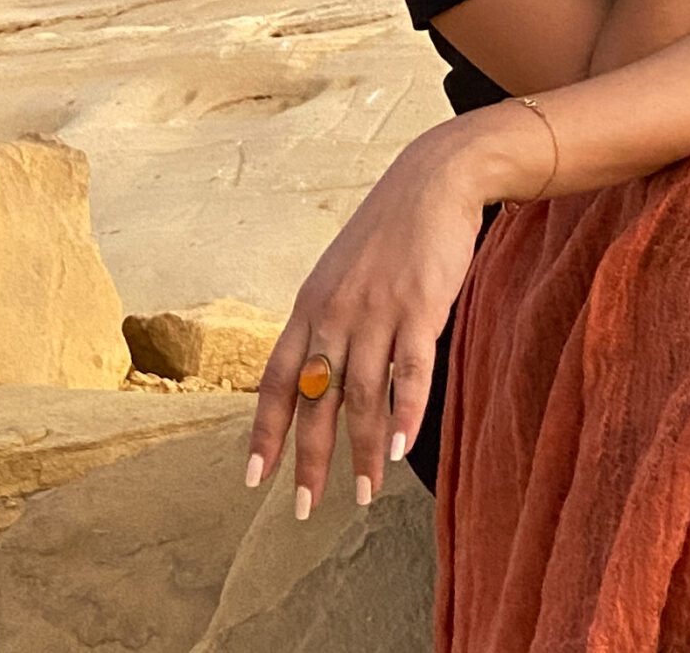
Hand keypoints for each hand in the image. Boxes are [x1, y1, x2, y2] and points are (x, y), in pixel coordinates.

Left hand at [243, 124, 486, 516]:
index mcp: (309, 307)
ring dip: (362, 452)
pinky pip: (409, 372)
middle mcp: (334, 315)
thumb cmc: (391, 230)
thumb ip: (327, 319)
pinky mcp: (421, 309)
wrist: (434, 181)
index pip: (275, 382)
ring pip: (362, 397)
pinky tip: (400, 449)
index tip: (255, 479)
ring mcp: (377, 313)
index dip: (264, 432)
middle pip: (314, 401)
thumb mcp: (341, 272)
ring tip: (363, 494)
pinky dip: (404, 415)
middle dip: (309, 460)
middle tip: (306, 508)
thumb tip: (317, 373)